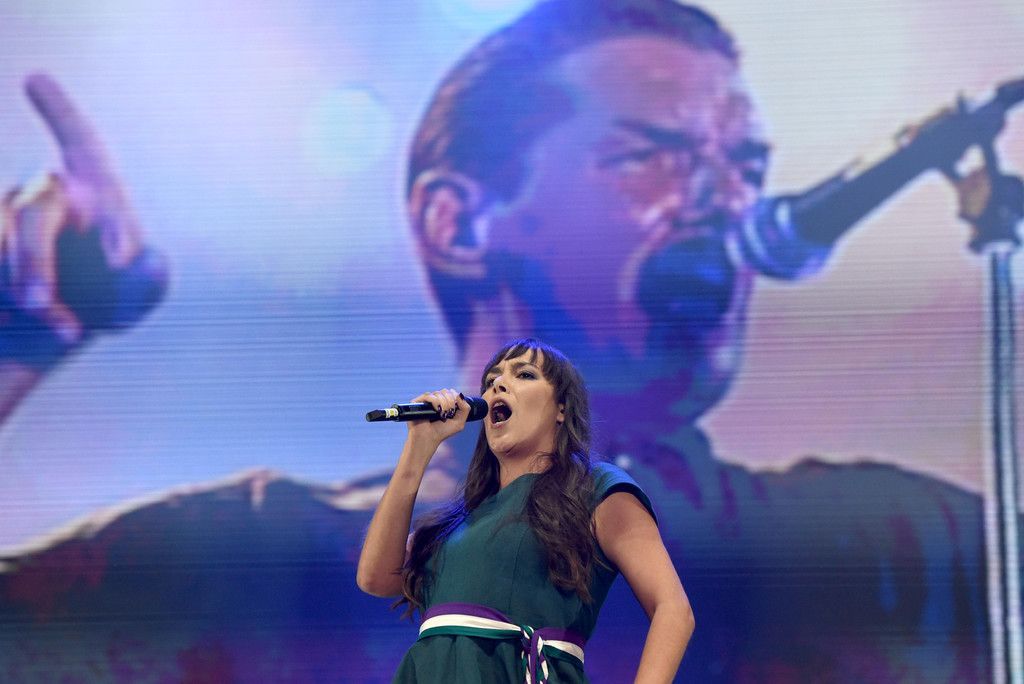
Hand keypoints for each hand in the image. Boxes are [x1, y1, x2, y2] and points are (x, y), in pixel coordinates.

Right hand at [0, 74, 166, 351]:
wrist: (63, 327)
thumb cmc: (109, 297)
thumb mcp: (137, 294)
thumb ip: (150, 280)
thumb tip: (140, 260)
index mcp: (91, 189)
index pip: (80, 142)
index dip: (59, 113)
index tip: (35, 80)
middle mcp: (42, 195)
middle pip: (33, 210)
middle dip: (34, 262)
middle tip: (41, 306)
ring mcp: (3, 218)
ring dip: (21, 286)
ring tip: (54, 324)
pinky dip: (1, 299)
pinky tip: (13, 325)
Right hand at [405, 388, 471, 447]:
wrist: (428, 439)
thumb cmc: (442, 432)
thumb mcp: (459, 422)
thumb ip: (465, 408)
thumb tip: (460, 394)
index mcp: (444, 403)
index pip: (451, 392)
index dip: (455, 398)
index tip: (454, 409)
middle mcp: (435, 401)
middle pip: (445, 391)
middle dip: (450, 401)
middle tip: (448, 413)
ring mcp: (426, 401)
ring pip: (438, 393)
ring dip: (443, 403)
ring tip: (441, 414)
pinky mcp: (417, 403)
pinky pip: (428, 395)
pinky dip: (435, 401)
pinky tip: (436, 410)